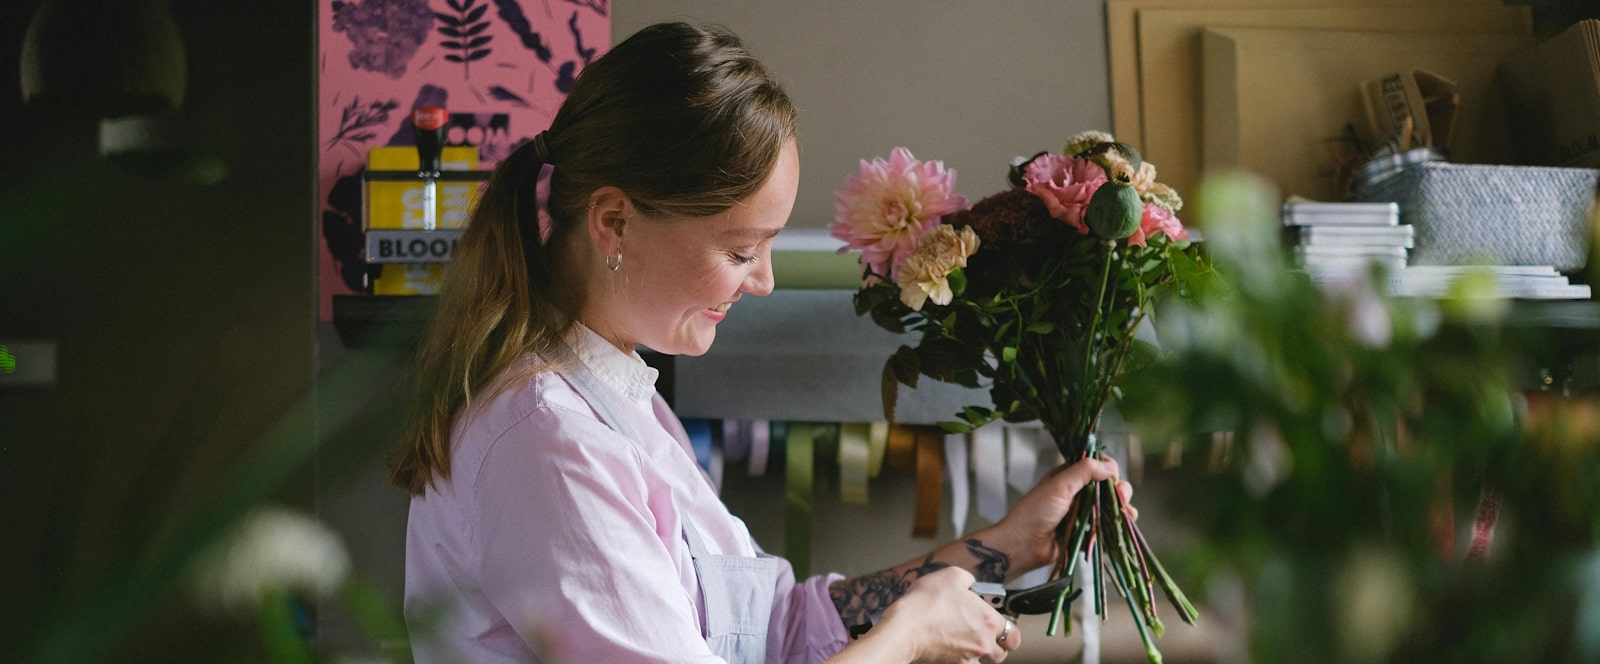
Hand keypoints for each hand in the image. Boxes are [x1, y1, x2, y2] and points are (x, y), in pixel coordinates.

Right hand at [872, 567, 1016, 662]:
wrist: (903, 629)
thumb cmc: (925, 604)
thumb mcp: (951, 575)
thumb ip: (968, 580)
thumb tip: (970, 584)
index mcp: (988, 621)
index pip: (1014, 636)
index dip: (1009, 630)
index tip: (1000, 624)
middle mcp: (982, 643)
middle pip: (1000, 654)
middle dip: (995, 645)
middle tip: (983, 634)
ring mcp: (966, 658)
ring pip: (982, 662)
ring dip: (977, 654)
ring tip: (965, 641)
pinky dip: (959, 659)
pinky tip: (949, 648)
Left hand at [994, 456, 1135, 570]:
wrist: (1022, 546)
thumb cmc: (1035, 512)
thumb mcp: (1059, 485)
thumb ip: (1084, 471)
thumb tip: (1110, 467)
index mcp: (1069, 478)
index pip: (1097, 469)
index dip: (1110, 472)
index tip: (1114, 480)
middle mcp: (1077, 495)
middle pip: (1108, 490)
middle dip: (1121, 493)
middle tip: (1123, 500)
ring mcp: (1081, 516)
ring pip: (1110, 511)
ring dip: (1122, 512)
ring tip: (1127, 516)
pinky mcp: (1083, 535)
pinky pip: (1105, 532)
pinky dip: (1115, 531)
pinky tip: (1121, 531)